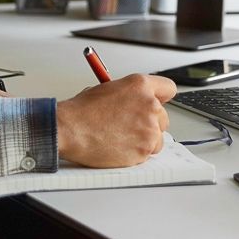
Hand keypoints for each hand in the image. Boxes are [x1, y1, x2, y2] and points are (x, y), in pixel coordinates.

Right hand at [56, 73, 174, 167]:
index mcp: (139, 85)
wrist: (70, 130)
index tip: (156, 104)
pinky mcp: (144, 149)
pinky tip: (118, 146)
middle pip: (163, 117)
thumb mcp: (106, 89)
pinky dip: (136, 153)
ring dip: (144, 139)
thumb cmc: (81, 111)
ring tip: (120, 138)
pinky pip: (148, 153)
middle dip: (150, 122)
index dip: (160, 97)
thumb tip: (137, 102)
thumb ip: (129, 95)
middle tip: (130, 126)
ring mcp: (149, 129)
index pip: (168, 88)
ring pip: (157, 138)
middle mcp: (149, 105)